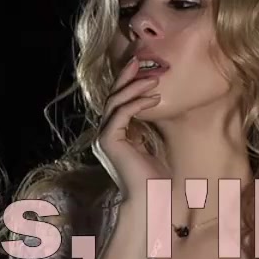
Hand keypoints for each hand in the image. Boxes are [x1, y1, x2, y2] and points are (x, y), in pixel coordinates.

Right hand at [92, 57, 169, 201]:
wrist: (151, 198)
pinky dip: (138, 103)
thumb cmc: (154, 177)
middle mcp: (104, 134)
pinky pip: (122, 113)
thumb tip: (152, 104)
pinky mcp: (109, 140)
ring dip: (134, 87)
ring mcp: (104, 137)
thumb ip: (145, 127)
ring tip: (153, 78)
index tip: (141, 68)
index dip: (126, 83)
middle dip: (126, 76)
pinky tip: (154, 98)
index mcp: (113, 134)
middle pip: (112, 97)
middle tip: (140, 60)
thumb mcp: (151, 144)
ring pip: (115, 102)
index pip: (116, 102)